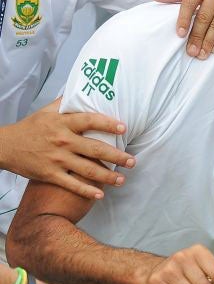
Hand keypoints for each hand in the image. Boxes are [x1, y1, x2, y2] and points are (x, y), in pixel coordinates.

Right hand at [0, 100, 133, 198]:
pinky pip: (72, 184)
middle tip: (132, 161)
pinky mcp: (49, 175)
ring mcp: (56, 159)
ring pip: (87, 169)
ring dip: (108, 176)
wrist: (5, 146)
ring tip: (122, 179)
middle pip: (95, 149)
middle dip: (117, 156)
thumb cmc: (30, 127)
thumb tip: (83, 89)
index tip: (124, 128)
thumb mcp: (47, 111)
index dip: (108, 124)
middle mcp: (62, 141)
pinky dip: (87, 191)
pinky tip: (101, 194)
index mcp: (63, 123)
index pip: (90, 121)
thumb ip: (66, 102)